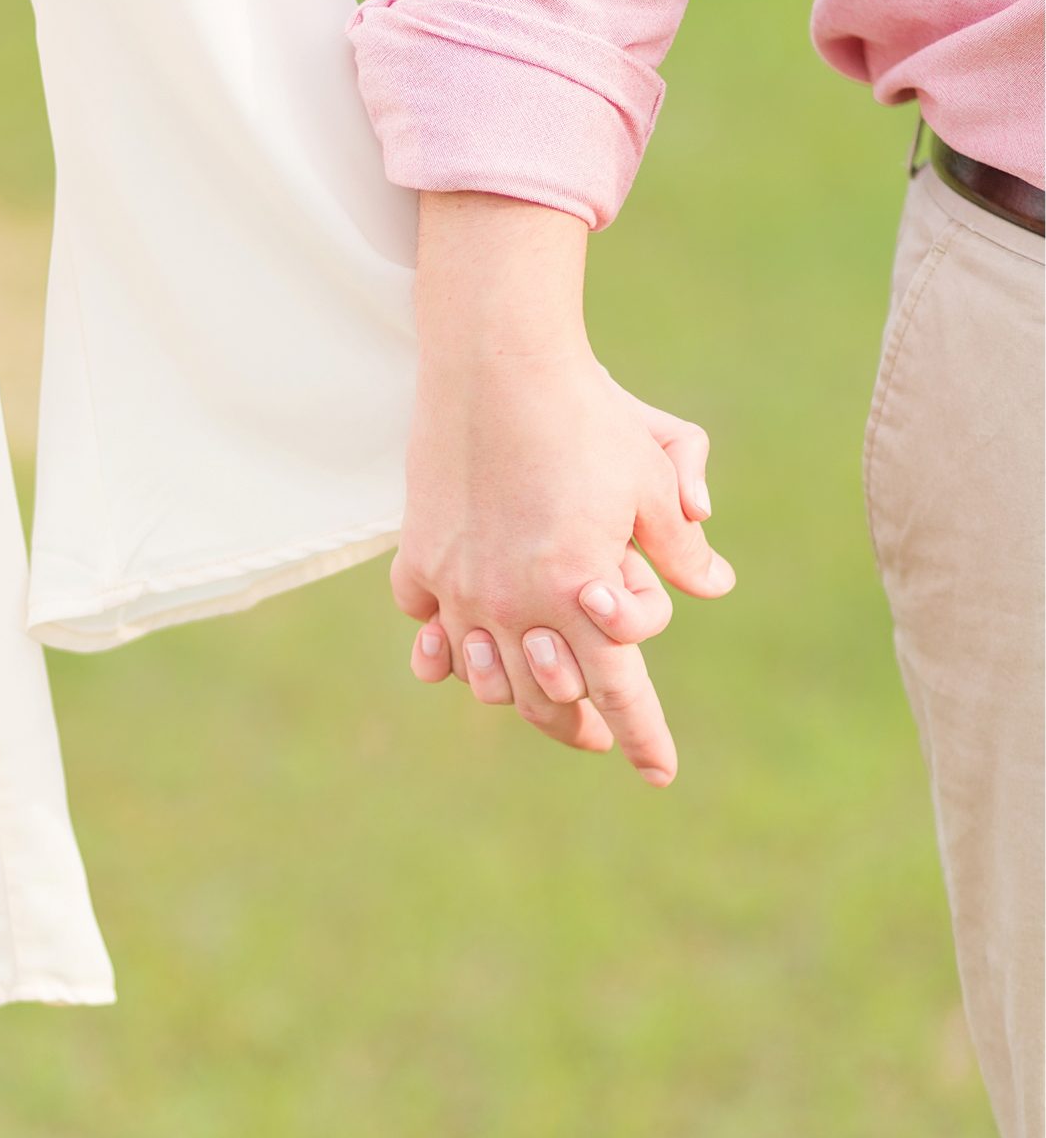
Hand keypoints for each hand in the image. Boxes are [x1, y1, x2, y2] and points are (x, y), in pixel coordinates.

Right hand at [393, 193, 734, 782]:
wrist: (498, 365)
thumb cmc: (589, 417)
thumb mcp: (651, 480)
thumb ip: (679, 544)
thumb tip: (716, 585)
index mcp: (580, 592)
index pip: (620, 691)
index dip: (644, 737)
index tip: (660, 772)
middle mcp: (516, 603)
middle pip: (547, 698)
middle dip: (577, 724)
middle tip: (596, 734)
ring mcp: (461, 585)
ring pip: (484, 676)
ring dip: (513, 693)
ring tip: (536, 694)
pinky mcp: (422, 557)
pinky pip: (428, 625)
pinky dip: (445, 648)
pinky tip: (457, 650)